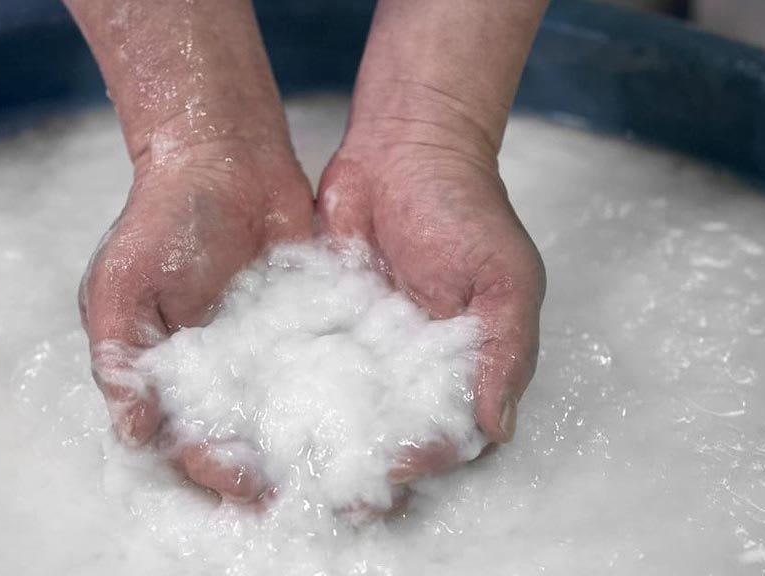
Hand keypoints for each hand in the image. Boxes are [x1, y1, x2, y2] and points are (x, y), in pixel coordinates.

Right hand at [66, 0, 312, 501]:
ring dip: (321, 439)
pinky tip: (378, 409)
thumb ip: (119, 359)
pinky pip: (334, 362)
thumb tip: (133, 433)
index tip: (249, 485)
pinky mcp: (316, 320)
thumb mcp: (122, 286)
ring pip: (299, 410)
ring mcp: (275, 348)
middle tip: (315, 491)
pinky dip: (353, 387)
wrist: (223, 155)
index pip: (197, 439)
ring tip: (356, 465)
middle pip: (253, 438)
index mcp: (176, 375)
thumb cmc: (162, 219)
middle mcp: (228, 371)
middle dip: (278, 468)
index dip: (219, 466)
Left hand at [318, 103, 545, 489]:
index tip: (394, 467)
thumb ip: (506, 350)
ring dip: (317, 438)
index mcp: (459, 368)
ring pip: (336, 410)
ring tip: (289, 464)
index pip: (444, 434)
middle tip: (333, 487)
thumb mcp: (505, 277)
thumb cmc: (465, 209)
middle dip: (363, 462)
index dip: (423, 458)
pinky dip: (281, 388)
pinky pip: (298, 364)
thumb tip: (496, 427)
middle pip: (385, 433)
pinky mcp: (315, 322)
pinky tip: (258, 411)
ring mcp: (357, 348)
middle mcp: (405, 368)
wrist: (404, 147)